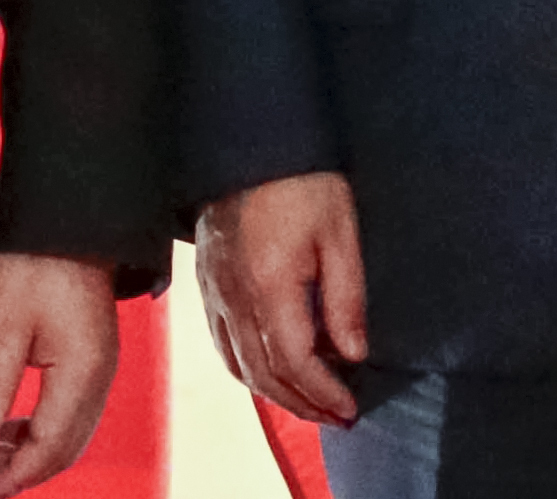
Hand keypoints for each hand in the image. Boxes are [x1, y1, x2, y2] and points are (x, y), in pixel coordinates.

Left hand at [0, 252, 118, 496]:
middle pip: (65, 448)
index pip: (51, 445)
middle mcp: (99, 378)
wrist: (70, 222)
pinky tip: (11, 430)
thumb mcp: (6, 320)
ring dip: (30, 453)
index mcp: (82, 372)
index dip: (17, 474)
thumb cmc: (39, 261)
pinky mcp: (90, 359)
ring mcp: (99, 369)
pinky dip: (41, 430)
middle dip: (23, 472)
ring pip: (69, 433)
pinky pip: (70, 412)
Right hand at [197, 171, 366, 427]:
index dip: (323, 393)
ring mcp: (213, 288)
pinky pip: (220, 339)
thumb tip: (352, 354)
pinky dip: (244, 367)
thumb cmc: (302, 180)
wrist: (250, 138)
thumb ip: (346, 299)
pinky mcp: (205, 278)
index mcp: (269, 284)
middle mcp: (233, 295)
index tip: (350, 408)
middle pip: (262, 373)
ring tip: (307, 403)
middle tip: (335, 417)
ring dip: (272, 393)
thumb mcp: (340, 233)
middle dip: (301, 404)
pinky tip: (267, 369)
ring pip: (236, 362)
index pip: (295, 362)